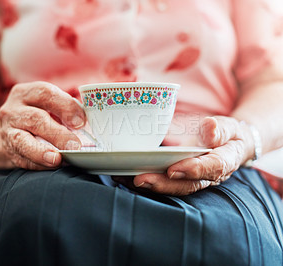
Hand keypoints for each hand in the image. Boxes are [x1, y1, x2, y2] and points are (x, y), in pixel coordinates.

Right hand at [0, 81, 84, 169]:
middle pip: (35, 118)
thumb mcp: (49, 106)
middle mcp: (13, 110)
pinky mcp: (8, 151)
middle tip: (75, 145)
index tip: (81, 122)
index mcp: (26, 93)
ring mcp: (7, 131)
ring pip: (22, 140)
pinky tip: (52, 166)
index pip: (45, 94)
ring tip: (58, 159)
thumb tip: (87, 124)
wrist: (11, 130)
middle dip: (57, 133)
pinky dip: (38, 164)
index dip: (65, 106)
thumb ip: (66, 110)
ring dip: (42, 151)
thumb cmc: (39, 115)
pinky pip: (22, 159)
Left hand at [113, 116, 254, 195]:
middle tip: (141, 179)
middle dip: (162, 184)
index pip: (212, 168)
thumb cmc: (225, 134)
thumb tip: (211, 127)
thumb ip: (221, 129)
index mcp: (224, 162)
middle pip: (186, 184)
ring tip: (128, 179)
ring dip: (149, 185)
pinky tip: (125, 177)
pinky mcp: (178, 178)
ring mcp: (192, 180)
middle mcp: (207, 177)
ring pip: (172, 187)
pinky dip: (144, 181)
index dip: (193, 170)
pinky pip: (162, 183)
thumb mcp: (229, 127)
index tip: (174, 169)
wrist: (228, 145)